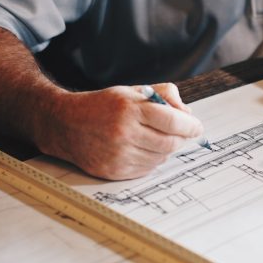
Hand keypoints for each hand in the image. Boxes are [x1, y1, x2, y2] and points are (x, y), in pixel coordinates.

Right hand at [37, 83, 203, 179]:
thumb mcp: (131, 91)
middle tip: (181, 133)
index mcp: (129, 109)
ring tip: (156, 138)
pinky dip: (152, 160)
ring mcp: (118, 155)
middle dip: (181, 138)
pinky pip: (147, 169)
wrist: (65, 125)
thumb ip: (163, 95)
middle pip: (170, 143)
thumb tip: (188, 113)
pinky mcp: (114, 171)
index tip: (197, 127)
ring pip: (161, 158)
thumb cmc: (102, 105)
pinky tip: (143, 149)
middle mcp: (124, 133)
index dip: (191, 126)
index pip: (173, 121)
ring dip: (166, 149)